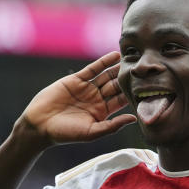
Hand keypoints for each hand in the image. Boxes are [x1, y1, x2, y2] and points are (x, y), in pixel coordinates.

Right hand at [19, 51, 136, 146]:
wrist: (40, 125)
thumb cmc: (65, 133)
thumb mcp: (91, 132)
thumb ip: (112, 126)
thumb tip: (133, 118)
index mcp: (102, 113)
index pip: (121, 101)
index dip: (133, 95)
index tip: (148, 88)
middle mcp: (97, 99)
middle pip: (116, 87)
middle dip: (128, 79)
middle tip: (144, 70)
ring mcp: (87, 89)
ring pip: (106, 76)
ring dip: (118, 68)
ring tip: (133, 59)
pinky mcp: (76, 80)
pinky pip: (92, 69)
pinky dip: (103, 62)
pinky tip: (115, 55)